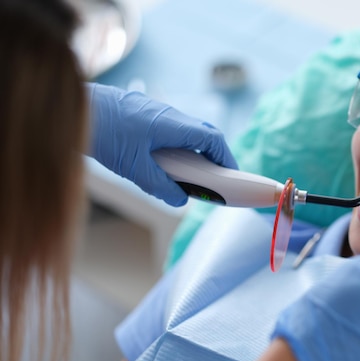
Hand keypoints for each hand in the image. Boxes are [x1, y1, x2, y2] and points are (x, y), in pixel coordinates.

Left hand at [87, 83, 237, 205]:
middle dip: (214, 155)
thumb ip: (160, 187)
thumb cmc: (103, 132)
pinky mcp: (144, 113)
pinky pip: (171, 130)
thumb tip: (179, 199)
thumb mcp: (134, 168)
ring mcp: (157, 111)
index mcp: (174, 124)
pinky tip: (163, 162)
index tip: (231, 176)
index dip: (226, 158)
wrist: (73, 105)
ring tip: (189, 174)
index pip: (213, 138)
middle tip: (214, 177)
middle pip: (204, 132)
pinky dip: (177, 146)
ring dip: (194, 151)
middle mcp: (170, 114)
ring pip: (186, 131)